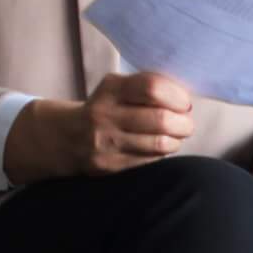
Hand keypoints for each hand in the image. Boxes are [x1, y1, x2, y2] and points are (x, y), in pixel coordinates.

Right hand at [2, 71, 194, 183]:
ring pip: (161, 144)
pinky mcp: (109, 165)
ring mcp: (105, 141)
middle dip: (184, 123)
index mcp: (111, 89)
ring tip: (175, 136)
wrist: (66, 136)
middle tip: (185, 123)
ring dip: (176, 140)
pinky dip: (162, 153)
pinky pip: (151, 160)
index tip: (183, 102)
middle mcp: (104, 114)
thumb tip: (187, 98)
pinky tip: (158, 147)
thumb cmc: (107, 108)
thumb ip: (149, 87)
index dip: (177, 96)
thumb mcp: (119, 88)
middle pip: (162, 119)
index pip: (152, 88)